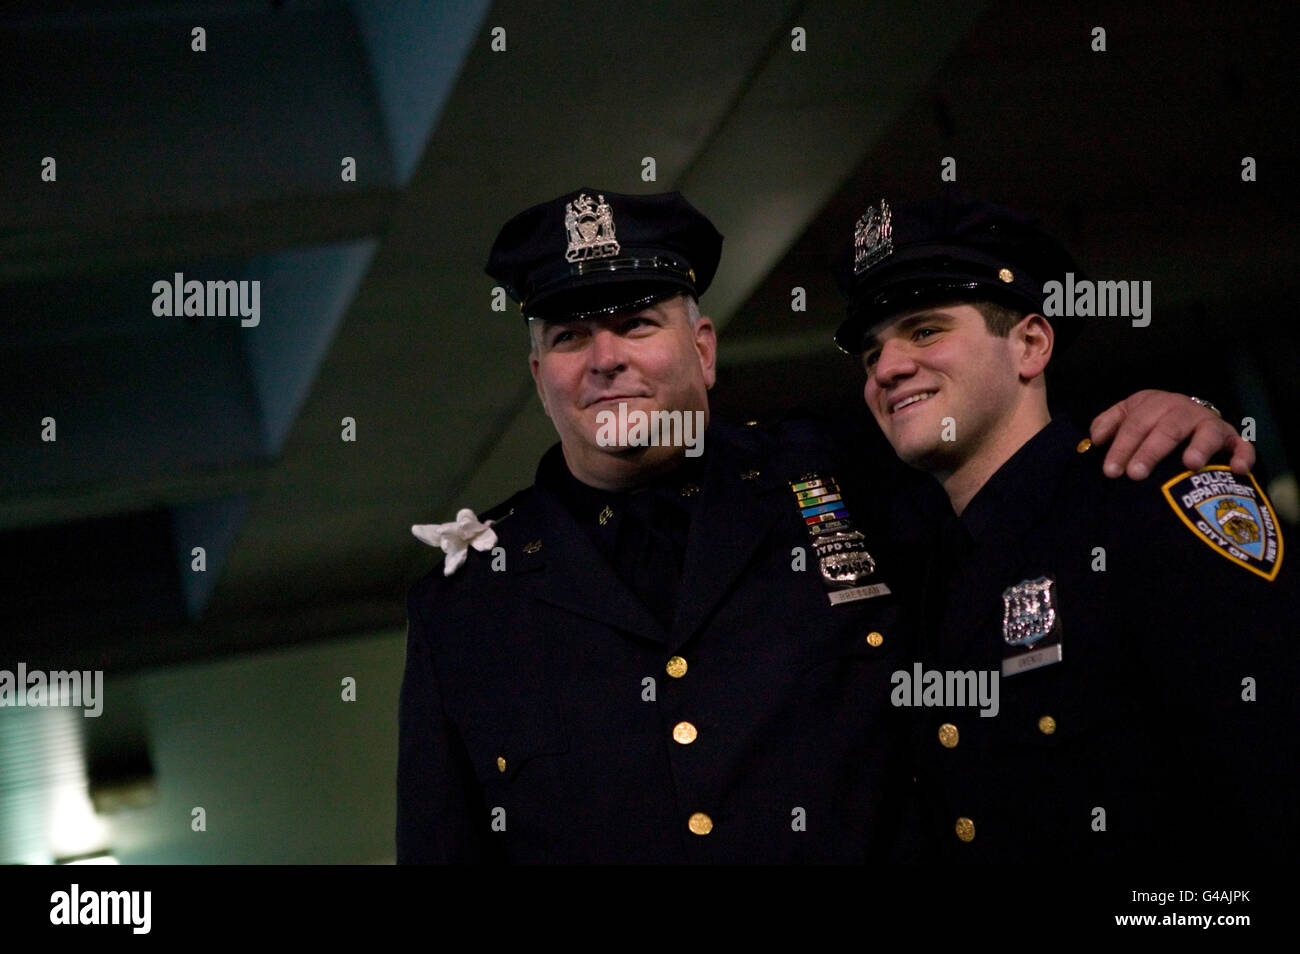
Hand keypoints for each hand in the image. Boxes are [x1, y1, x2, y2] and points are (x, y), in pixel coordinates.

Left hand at [1089, 390, 1254, 478]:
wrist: (1187, 416)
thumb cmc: (1150, 423)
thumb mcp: (1127, 416)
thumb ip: (1107, 424)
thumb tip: (1094, 439)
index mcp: (1154, 403)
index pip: (1134, 423)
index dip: (1121, 446)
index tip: (1111, 471)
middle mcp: (1183, 410)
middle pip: (1166, 429)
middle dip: (1150, 451)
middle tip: (1136, 474)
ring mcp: (1209, 424)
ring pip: (1205, 433)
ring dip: (1199, 447)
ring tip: (1190, 465)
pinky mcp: (1232, 439)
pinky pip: (1242, 446)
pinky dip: (1242, 456)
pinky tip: (1237, 470)